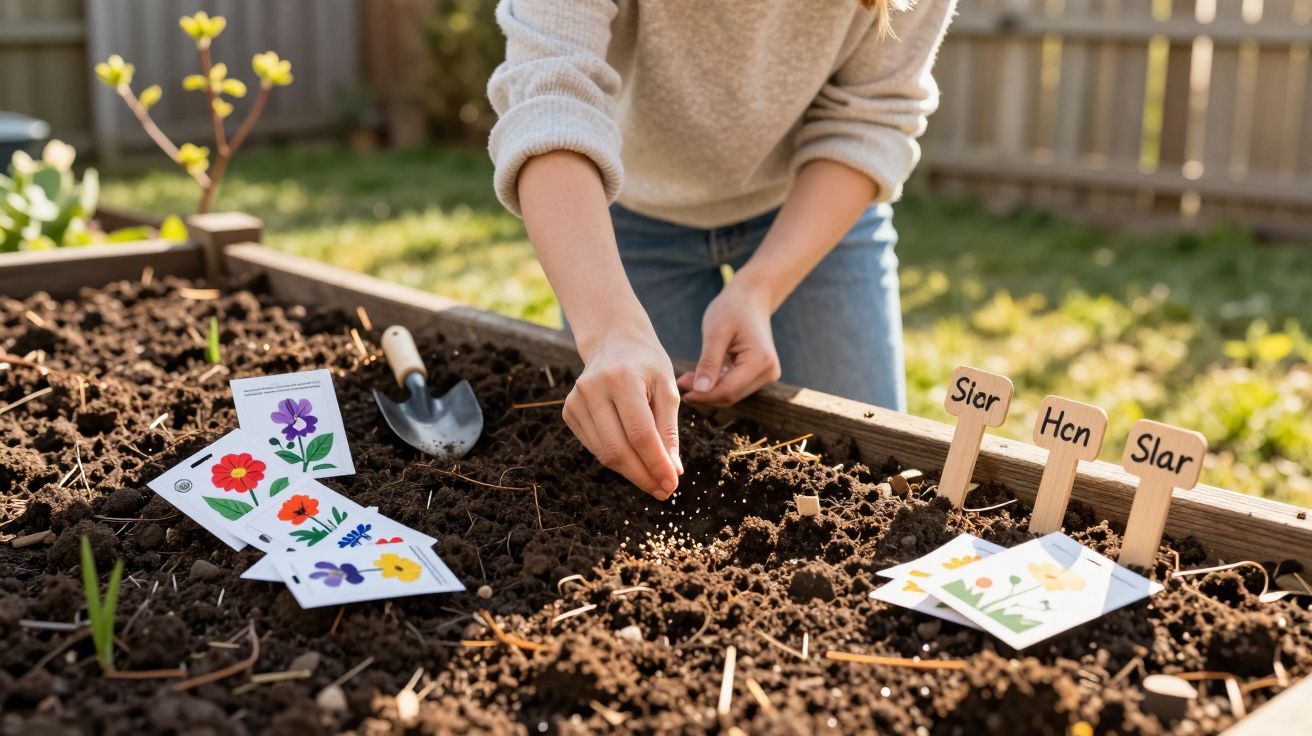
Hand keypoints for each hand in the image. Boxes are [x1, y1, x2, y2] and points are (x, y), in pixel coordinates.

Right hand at [564, 324, 683, 499]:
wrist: (614, 342)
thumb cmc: (647, 365)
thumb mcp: (667, 389)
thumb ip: (669, 430)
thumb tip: (672, 471)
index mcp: (622, 379)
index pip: (640, 434)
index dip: (656, 464)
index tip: (672, 484)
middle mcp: (592, 388)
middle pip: (618, 449)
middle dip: (643, 475)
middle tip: (664, 490)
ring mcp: (575, 400)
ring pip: (604, 453)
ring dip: (631, 472)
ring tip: (654, 479)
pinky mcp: (568, 411)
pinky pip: (595, 447)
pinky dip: (616, 459)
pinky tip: (634, 459)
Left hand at [677, 277, 781, 406]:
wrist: (750, 298)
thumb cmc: (732, 309)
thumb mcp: (715, 333)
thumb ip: (709, 363)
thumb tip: (699, 391)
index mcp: (760, 361)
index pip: (728, 390)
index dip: (703, 394)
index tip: (680, 386)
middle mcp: (769, 372)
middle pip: (731, 395)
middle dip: (704, 393)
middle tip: (681, 381)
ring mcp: (767, 375)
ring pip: (732, 394)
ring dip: (709, 390)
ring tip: (689, 377)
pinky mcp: (760, 375)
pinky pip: (736, 387)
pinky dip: (717, 384)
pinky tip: (703, 375)